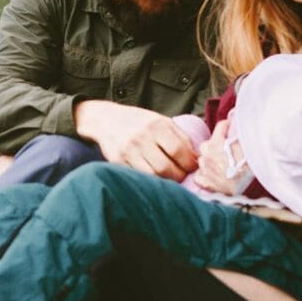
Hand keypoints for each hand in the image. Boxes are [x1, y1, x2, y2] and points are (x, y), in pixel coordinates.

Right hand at [74, 101, 198, 180]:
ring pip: (153, 175)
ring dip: (165, 181)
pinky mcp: (118, 162)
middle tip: (181, 175)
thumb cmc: (138, 121)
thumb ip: (179, 137)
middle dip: (179, 175)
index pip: (179, 150)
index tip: (192, 167)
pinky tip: (154, 176)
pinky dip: (150, 180)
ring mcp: (128, 151)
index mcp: (156, 125)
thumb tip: (196, 158)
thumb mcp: (160, 120)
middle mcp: (141, 137)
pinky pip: (139, 176)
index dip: (189, 163)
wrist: (105, 120)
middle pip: (166, 167)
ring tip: (169, 177)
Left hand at [192, 120, 245, 195]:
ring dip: (210, 160)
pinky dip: (205, 174)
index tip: (230, 127)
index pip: (220, 126)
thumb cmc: (250, 169)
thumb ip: (242, 133)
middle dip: (216, 145)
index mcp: (217, 143)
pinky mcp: (203, 181)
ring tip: (222, 165)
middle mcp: (207, 154)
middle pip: (208, 144)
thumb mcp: (249, 147)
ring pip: (203, 159)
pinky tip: (215, 176)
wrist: (248, 192)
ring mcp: (204, 168)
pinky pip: (200, 174)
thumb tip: (239, 119)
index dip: (227, 126)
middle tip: (227, 151)